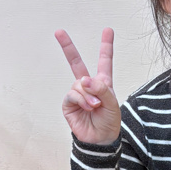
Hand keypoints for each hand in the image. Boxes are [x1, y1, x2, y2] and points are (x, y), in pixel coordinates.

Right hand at [56, 27, 120, 144]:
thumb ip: (101, 89)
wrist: (100, 139)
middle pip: (76, 63)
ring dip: (88, 95)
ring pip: (78, 84)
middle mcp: (88, 86)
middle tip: (58, 32)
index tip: (107, 30)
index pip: (104, 61)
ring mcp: (77, 94)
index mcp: (102, 83)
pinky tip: (88, 108)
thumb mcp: (112, 103)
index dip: (106, 46)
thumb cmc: (109, 121)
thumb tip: (83, 79)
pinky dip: (81, 100)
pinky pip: (72, 94)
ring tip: (95, 106)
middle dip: (67, 47)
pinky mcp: (69, 104)